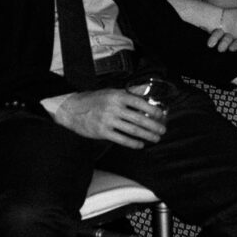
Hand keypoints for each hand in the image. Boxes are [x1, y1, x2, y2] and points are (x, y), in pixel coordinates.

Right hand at [48, 87, 167, 147]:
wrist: (73, 109)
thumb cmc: (95, 100)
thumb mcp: (111, 92)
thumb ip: (128, 93)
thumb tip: (145, 91)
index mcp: (118, 96)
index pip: (140, 103)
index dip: (153, 110)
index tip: (161, 115)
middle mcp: (114, 108)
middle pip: (139, 119)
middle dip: (153, 126)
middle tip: (162, 130)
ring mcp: (108, 120)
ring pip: (132, 130)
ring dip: (147, 136)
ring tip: (155, 138)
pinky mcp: (102, 132)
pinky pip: (121, 139)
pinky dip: (133, 143)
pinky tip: (140, 144)